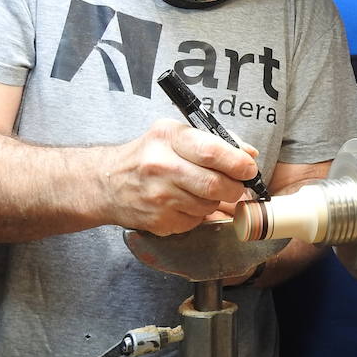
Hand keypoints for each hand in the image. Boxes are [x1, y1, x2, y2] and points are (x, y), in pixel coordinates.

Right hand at [102, 120, 259, 235]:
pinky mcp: (158, 221)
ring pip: (208, 205)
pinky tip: (184, 202)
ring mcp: (158, 197)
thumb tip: (249, 155)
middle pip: (215, 184)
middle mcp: (161, 166)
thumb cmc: (148, 155)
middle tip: (236, 185)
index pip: (212, 151)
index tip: (249, 168)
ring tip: (201, 190)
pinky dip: (198, 214)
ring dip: (215, 200)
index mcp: (168, 137)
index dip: (238, 163)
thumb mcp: (174, 135)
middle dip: (234, 187)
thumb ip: (214, 141)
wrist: (107, 183)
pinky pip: (195, 220)